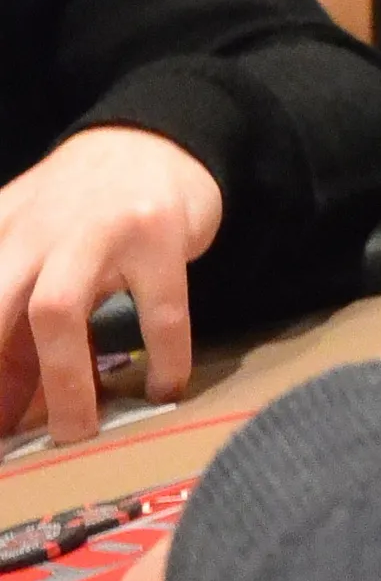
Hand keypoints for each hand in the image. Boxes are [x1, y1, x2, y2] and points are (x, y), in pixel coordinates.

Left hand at [0, 129, 222, 442]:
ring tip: (80, 431)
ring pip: (56, 310)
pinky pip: (158, 309)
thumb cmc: (84, 214)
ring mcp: (96, 226)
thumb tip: (5, 413)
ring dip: (64, 384)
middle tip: (10, 443)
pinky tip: (165, 387)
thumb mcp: (36, 259)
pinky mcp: (157, 232)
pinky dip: (163, 358)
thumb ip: (15, 328)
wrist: (155, 138)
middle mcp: (34, 228)